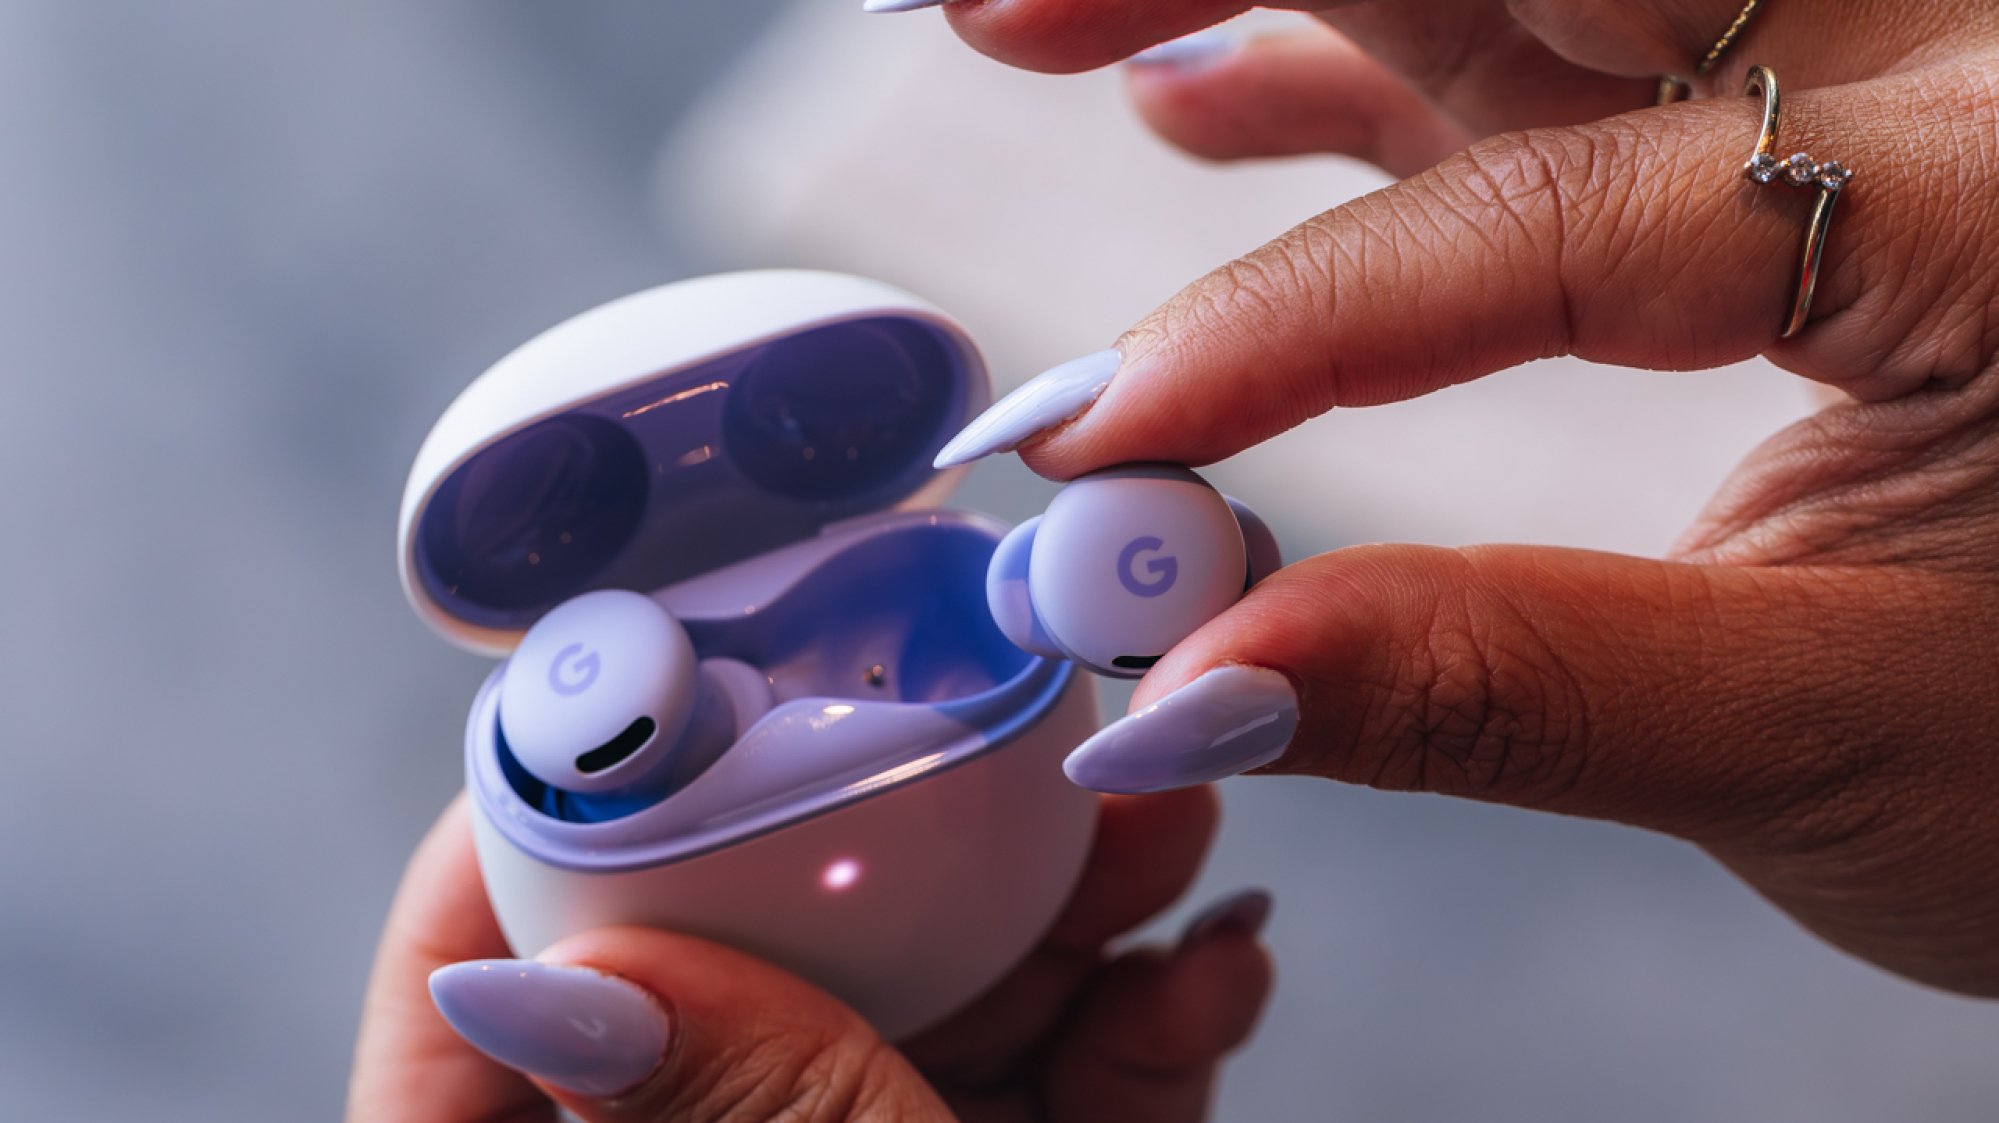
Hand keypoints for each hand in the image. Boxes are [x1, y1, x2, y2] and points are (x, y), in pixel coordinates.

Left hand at [347, 792, 1269, 1121]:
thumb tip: (550, 972)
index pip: (465, 1040)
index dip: (520, 857)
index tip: (633, 712)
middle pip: (726, 989)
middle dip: (875, 846)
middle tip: (969, 726)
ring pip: (905, 1026)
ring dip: (1047, 919)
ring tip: (1159, 821)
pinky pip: (1024, 1103)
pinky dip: (1121, 1034)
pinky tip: (1213, 963)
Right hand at [916, 2, 1998, 993]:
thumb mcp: (1834, 741)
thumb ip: (1498, 689)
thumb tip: (1195, 688)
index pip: (1557, 214)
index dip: (1294, 324)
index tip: (1099, 442)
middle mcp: (1943, 66)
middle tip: (991, 1)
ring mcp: (1876, 84)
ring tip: (1032, 25)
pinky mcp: (1815, 144)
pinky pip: (1559, 73)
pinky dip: (1369, 89)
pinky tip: (1204, 111)